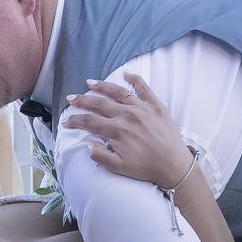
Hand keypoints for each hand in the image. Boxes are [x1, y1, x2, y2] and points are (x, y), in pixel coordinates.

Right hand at [61, 73, 191, 187]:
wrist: (174, 165)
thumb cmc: (146, 168)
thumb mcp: (119, 167)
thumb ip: (100, 156)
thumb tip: (88, 145)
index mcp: (116, 131)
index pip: (90, 122)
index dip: (75, 121)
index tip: (66, 121)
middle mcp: (127, 115)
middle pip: (99, 104)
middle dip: (82, 101)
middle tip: (71, 98)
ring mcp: (142, 108)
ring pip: (118, 92)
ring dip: (102, 86)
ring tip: (90, 83)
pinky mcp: (156, 106)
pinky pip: (144, 88)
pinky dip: (135, 79)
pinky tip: (126, 72)